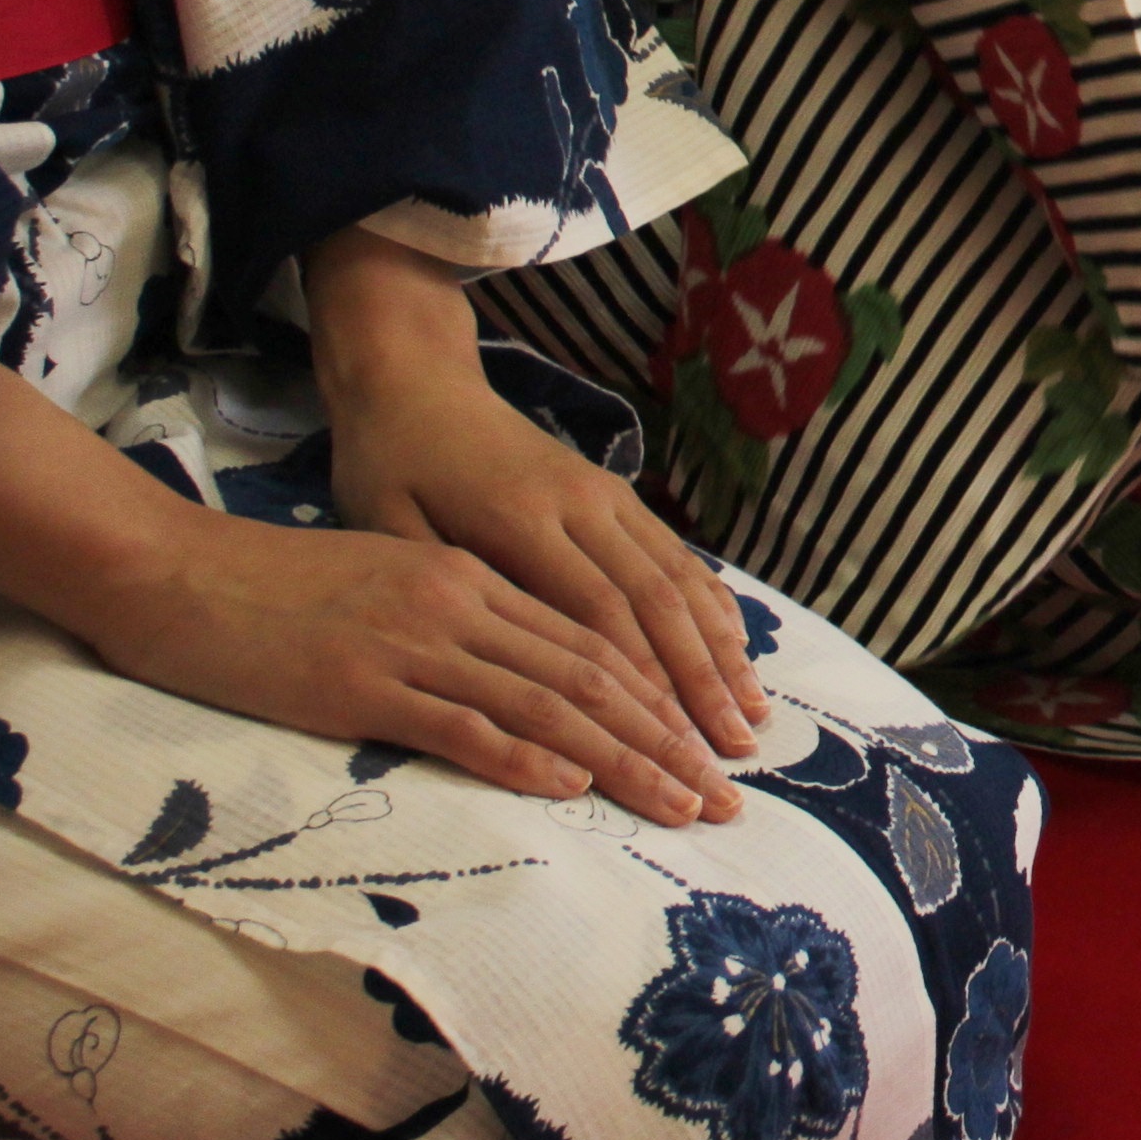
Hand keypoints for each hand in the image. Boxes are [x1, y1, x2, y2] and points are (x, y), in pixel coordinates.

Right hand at [84, 507, 751, 827]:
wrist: (175, 570)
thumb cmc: (275, 589)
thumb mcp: (387, 589)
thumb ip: (456, 624)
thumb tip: (520, 683)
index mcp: (471, 579)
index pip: (594, 642)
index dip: (662, 699)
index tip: (708, 750)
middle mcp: (459, 603)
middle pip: (591, 675)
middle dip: (667, 740)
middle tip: (723, 797)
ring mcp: (412, 643)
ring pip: (546, 703)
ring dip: (622, 761)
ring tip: (678, 804)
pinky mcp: (359, 685)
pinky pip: (459, 724)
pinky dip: (524, 756)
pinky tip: (573, 786)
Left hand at [309, 227, 763, 763]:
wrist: (418, 384)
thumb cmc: (390, 469)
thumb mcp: (391, 530)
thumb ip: (449, 591)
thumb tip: (501, 668)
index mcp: (520, 521)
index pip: (598, 613)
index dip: (641, 684)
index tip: (670, 748)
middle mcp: (581, 507)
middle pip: (656, 605)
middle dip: (699, 686)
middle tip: (729, 754)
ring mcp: (608, 497)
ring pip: (679, 581)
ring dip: (720, 654)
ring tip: (750, 718)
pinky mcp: (617, 494)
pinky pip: (678, 555)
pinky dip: (714, 608)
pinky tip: (737, 652)